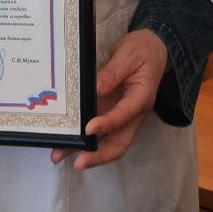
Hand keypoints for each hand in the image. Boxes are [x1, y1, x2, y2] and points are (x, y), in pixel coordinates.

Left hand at [50, 28, 168, 170]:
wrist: (153, 49)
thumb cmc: (143, 50)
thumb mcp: (128, 55)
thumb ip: (112, 73)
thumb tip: (94, 89)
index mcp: (142, 97)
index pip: (124, 115)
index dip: (107, 124)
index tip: (89, 129)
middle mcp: (133, 113)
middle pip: (119, 143)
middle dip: (98, 155)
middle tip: (78, 162)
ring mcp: (122, 116)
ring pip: (106, 141)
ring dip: (85, 151)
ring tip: (59, 155)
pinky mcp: (112, 114)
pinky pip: (99, 131)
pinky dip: (83, 139)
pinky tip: (65, 141)